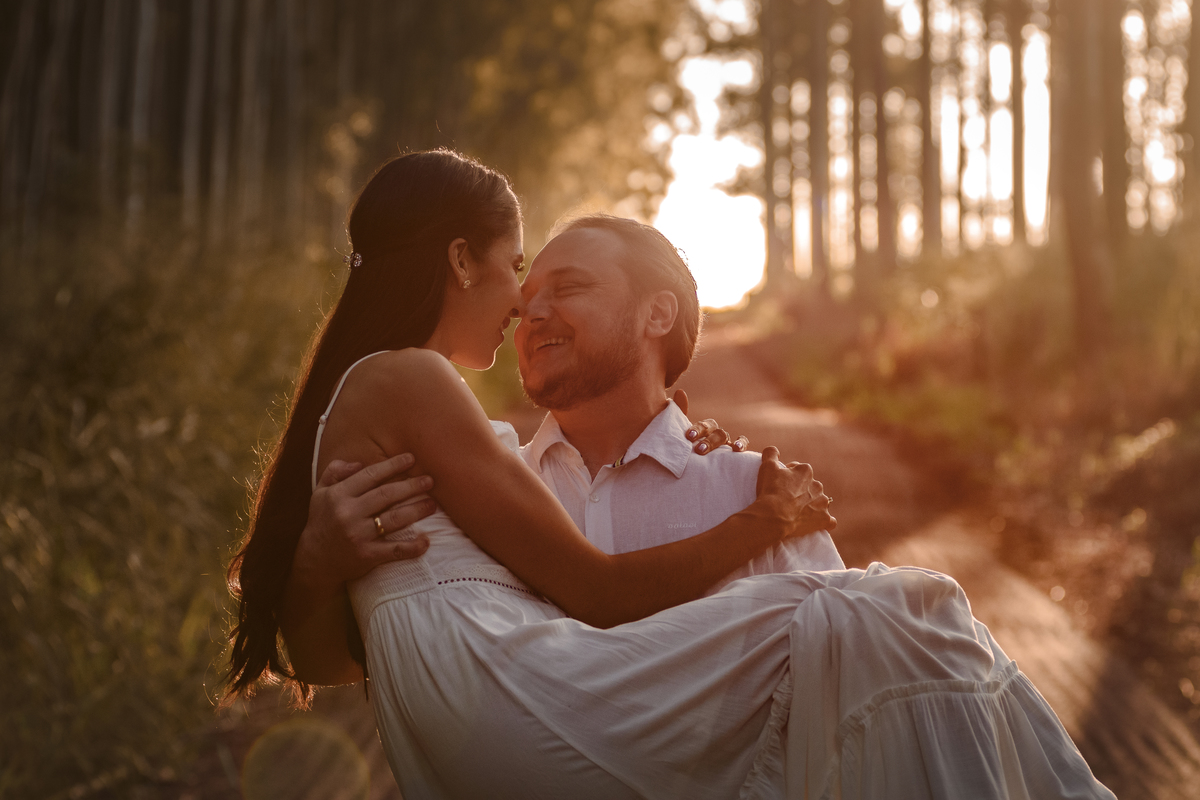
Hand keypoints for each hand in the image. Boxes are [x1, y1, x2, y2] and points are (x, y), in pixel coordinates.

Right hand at [292, 454, 435, 592]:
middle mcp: (348, 513)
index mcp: (339, 495)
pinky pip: (394, 550)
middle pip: (386, 495)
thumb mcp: (320, 492)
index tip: (411, 458)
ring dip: (417, 510)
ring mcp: (358, 535)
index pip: (370, 475)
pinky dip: (412, 547)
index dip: (392, 465)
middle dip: (411, 486)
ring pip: (394, 519)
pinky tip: (426, 541)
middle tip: (430, 480)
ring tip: (432, 504)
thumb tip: (359, 462)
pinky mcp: (367, 556)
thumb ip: (336, 471)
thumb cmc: (323, 521)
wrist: (315, 561)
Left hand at [673, 389, 749, 454]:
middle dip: (707, 440)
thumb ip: (680, 416)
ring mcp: (726, 443)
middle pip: (714, 431)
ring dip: (720, 443)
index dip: (697, 429)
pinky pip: (744, 443)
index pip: (703, 425)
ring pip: (725, 437)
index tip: (689, 436)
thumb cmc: (688, 452)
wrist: (691, 473)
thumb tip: (680, 392)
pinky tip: (737, 449)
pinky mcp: (735, 453)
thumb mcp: (682, 438)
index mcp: (704, 430)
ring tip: (713, 451)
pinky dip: (742, 443)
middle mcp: (716, 434)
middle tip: (699, 450)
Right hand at [753, 447, 836, 538]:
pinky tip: (817, 523)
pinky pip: (829, 521)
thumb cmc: (771, 490)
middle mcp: (817, 485)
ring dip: (812, 506)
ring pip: (819, 502)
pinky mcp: (824, 519)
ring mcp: (822, 503)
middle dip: (801, 492)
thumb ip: (771, 454)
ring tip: (797, 513)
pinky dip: (824, 522)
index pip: (798, 471)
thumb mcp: (767, 467)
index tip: (780, 486)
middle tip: (787, 500)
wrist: (774, 516)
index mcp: (806, 470)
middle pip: (809, 486)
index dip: (788, 478)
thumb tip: (774, 450)